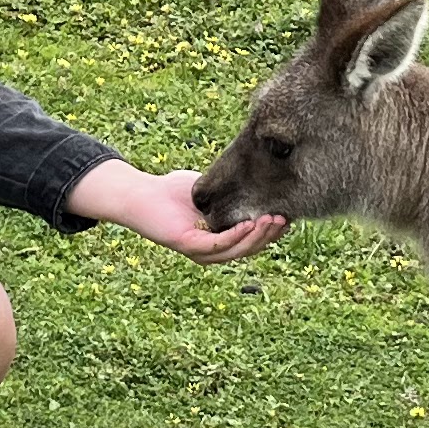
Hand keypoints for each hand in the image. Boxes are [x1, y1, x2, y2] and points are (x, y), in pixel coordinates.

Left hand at [69, 159, 283, 263]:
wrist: (141, 193)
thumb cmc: (170, 191)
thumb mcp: (209, 189)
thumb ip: (230, 189)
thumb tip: (255, 176)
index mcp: (217, 240)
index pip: (249, 241)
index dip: (270, 233)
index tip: (287, 217)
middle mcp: (210, 251)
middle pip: (247, 249)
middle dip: (269, 236)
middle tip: (285, 219)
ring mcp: (199, 251)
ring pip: (236, 251)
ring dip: (257, 237)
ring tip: (273, 220)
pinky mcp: (188, 245)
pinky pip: (217, 245)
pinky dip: (236, 236)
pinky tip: (250, 224)